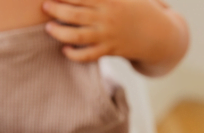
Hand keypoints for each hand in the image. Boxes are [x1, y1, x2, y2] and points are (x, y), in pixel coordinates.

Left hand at [42, 0, 187, 75]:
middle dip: (56, 9)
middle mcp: (107, 17)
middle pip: (74, 13)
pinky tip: (65, 50)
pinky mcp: (110, 50)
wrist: (158, 34)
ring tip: (49, 28)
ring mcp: (108, 35)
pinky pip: (88, 55)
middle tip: (45, 6)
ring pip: (77, 36)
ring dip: (60, 33)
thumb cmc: (139, 9)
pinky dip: (74, 55)